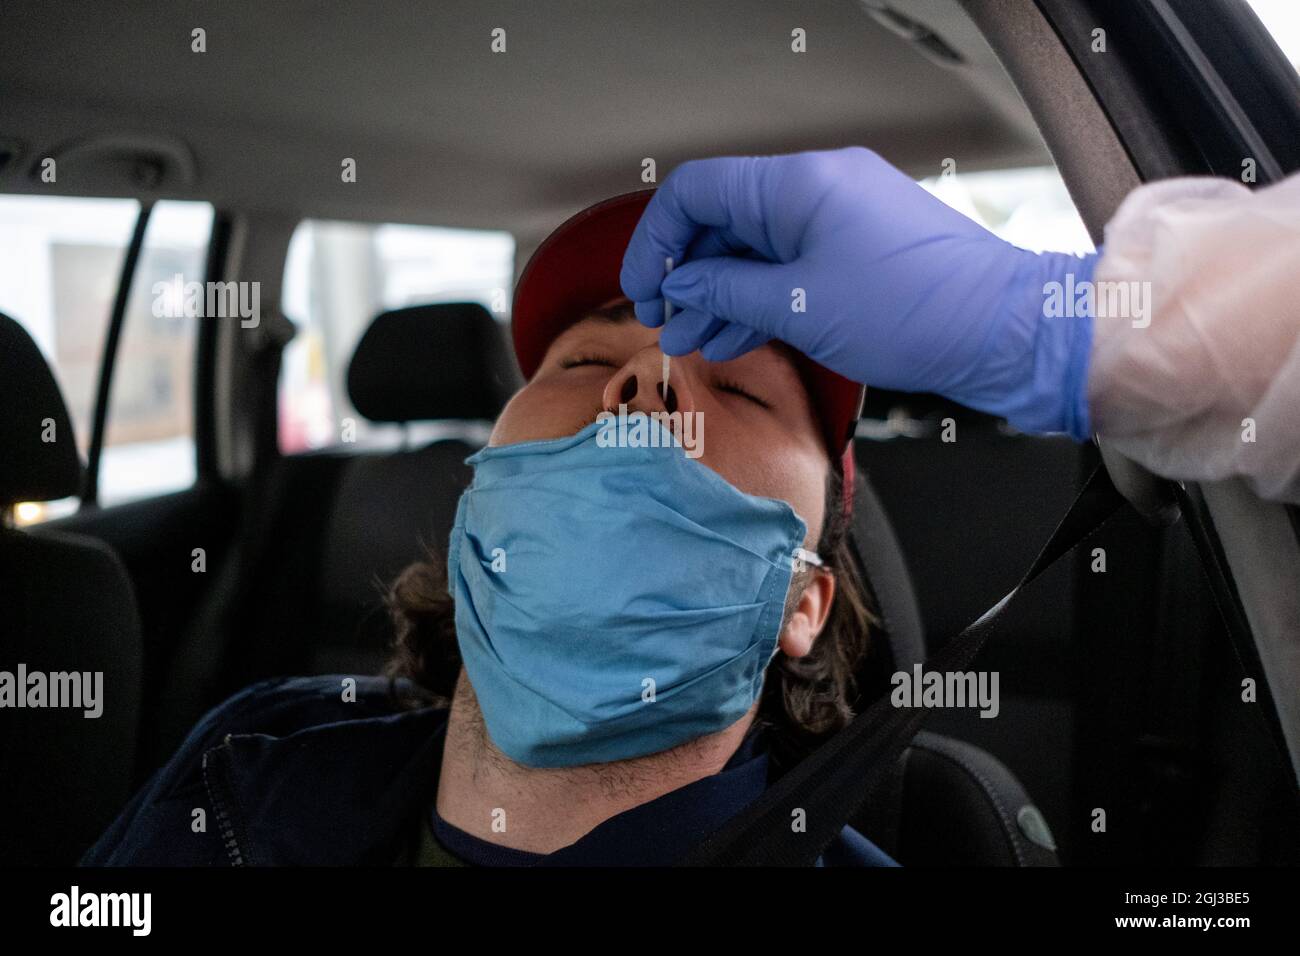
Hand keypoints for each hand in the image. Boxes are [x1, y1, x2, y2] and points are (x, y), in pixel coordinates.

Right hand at [620, 147, 1097, 437]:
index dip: (657, 241)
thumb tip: (682, 285)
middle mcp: (817, 189)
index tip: (642, 289)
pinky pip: (791, 268)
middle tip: (663, 322)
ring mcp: (840, 220)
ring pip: (756, 250)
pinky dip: (758, 299)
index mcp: (798, 183)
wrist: (1003, 330)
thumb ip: (727, 290)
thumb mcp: (799, 305)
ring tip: (691, 340)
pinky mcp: (858, 254)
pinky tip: (733, 335)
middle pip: (724, 222)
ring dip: (719, 294)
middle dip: (686, 274)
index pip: (698, 191)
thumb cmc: (915, 309)